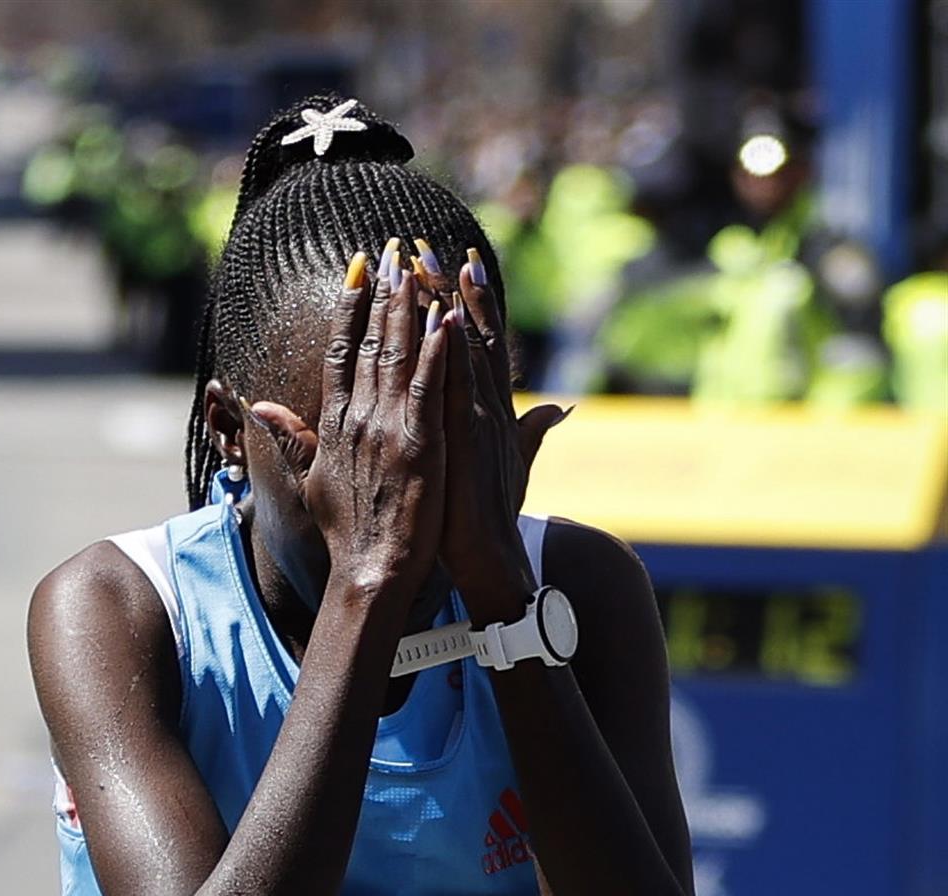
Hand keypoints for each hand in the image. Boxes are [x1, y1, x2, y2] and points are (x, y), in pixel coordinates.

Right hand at [246, 255, 449, 608]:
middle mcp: (358, 419)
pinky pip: (431, 388)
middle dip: (382, 291)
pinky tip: (446, 317)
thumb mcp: (312, 480)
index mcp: (335, 424)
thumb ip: (293, 438)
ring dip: (408, 307)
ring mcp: (389, 430)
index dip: (350, 306)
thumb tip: (260, 408)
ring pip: (399, 356)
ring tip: (418, 264)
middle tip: (393, 246)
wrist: (369, 570)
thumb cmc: (346, 532)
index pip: (342, 352)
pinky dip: (438, 352)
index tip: (358, 268)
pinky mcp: (419, 445)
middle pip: (370, 342)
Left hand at [438, 250, 568, 621]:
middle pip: (469, 336)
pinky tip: (437, 316)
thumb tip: (560, 408)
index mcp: (493, 414)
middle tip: (428, 243)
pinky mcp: (466, 441)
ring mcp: (478, 423)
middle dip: (451, 288)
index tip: (457, 261)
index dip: (471, 302)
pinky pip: (454, 384)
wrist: (495, 564)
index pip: (479, 347)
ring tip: (423, 261)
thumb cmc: (494, 523)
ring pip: (460, 350)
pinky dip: (447, 349)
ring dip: (443, 303)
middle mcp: (489, 409)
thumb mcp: (512, 470)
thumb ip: (533, 434)